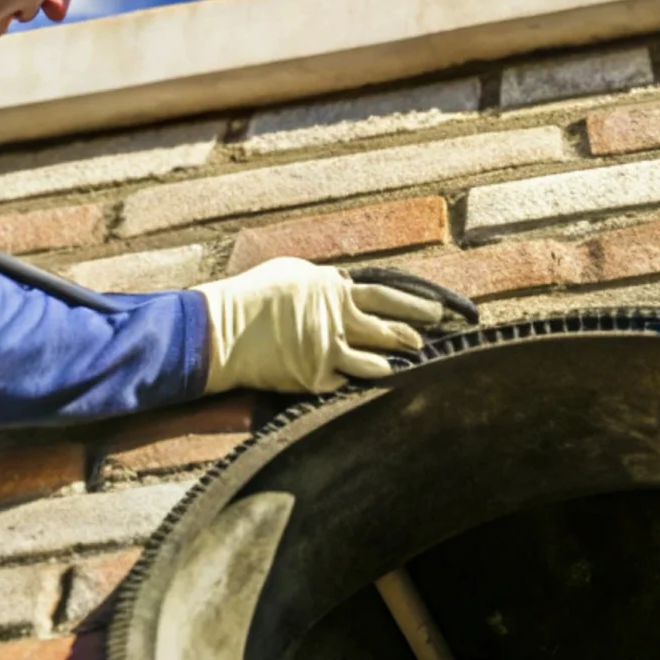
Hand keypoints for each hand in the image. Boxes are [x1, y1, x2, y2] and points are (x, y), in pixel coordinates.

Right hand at [195, 257, 449, 394]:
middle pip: (389, 332)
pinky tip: (368, 387)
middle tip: (427, 343)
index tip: (437, 313)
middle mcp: (338, 321)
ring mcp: (329, 353)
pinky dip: (357, 384)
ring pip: (376, 365)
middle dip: (412, 338)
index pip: (387, 297)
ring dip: (392, 366)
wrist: (222, 331)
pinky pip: (347, 384)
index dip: (415, 306)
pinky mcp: (316, 379)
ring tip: (405, 368)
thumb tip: (344, 284)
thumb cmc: (253, 296)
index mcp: (334, 291)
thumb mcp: (293, 273)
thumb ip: (325, 282)